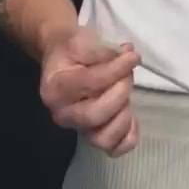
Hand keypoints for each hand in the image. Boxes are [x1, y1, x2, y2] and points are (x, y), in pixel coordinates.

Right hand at [39, 26, 140, 156]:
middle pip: (96, 115)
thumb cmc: (72, 49)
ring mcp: (77, 128)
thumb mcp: (82, 40)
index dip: (117, 69)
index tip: (133, 56)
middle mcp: (62, 114)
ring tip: (126, 97)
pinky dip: (128, 137)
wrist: (62, 59)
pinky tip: (132, 118)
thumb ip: (102, 50)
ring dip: (123, 117)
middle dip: (120, 93)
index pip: (91, 83)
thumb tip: (127, 56)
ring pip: (104, 138)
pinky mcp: (92, 136)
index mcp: (56, 88)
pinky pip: (114, 148)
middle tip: (127, 75)